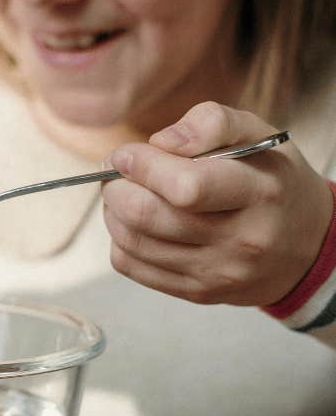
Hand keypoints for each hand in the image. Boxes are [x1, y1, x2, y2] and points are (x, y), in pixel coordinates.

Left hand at [102, 102, 332, 305]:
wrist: (304, 247)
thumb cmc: (271, 182)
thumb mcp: (258, 137)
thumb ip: (211, 123)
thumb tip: (160, 142)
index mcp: (260, 193)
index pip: (185, 186)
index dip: (141, 165)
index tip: (125, 153)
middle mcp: (241, 240)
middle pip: (146, 215)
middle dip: (116, 188)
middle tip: (117, 173)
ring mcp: (217, 273)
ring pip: (131, 242)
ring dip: (112, 212)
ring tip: (123, 194)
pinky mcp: (196, 292)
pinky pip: (130, 266)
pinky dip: (119, 240)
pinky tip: (134, 223)